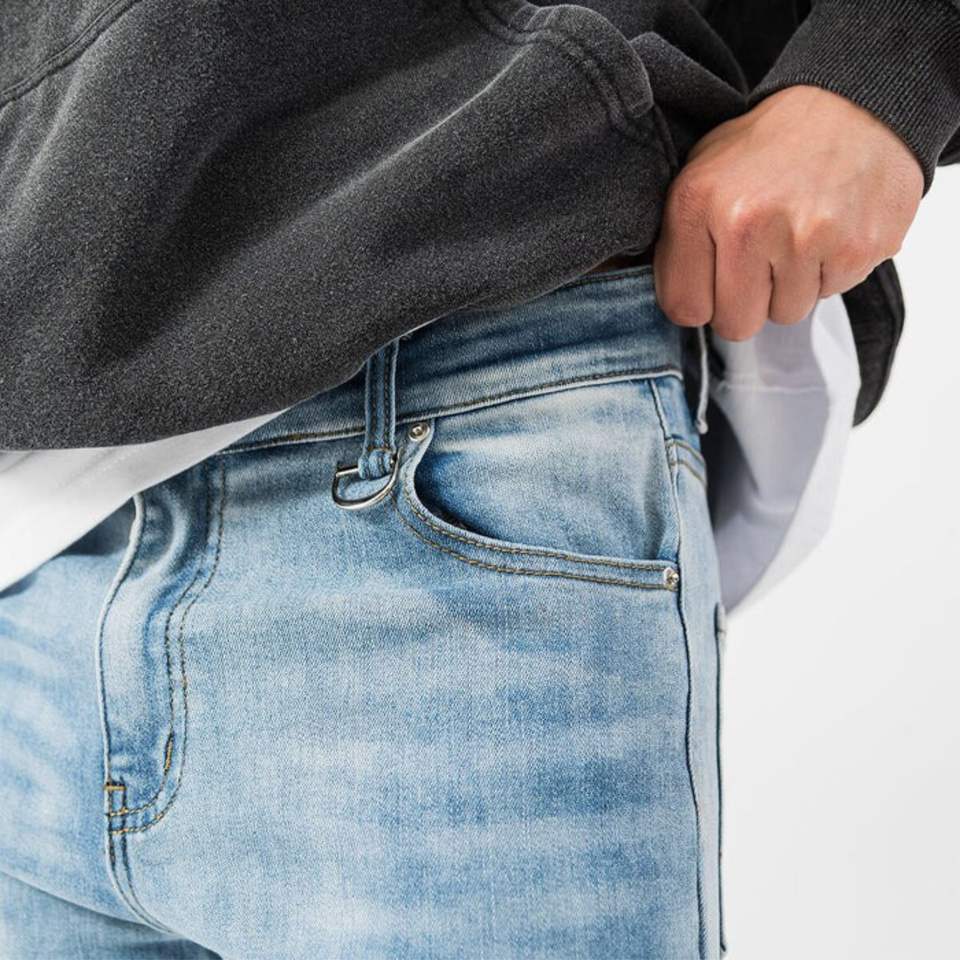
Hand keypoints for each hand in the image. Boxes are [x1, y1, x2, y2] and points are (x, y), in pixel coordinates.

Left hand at [654, 85, 922, 340]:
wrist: (855, 104)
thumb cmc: (772, 146)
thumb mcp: (704, 170)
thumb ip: (680, 235)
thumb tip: (675, 298)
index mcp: (697, 204)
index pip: (683, 307)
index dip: (701, 302)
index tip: (714, 284)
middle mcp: (746, 223)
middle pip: (735, 324)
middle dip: (747, 304)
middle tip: (760, 264)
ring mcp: (803, 239)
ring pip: (785, 314)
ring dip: (790, 288)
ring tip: (798, 239)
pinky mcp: (854, 250)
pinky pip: (830, 295)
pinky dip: (829, 272)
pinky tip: (829, 233)